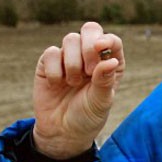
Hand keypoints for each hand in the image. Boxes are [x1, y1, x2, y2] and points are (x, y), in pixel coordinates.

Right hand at [31, 22, 124, 158]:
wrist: (61, 132)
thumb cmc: (87, 116)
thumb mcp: (101, 102)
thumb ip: (104, 81)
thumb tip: (110, 61)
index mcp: (110, 62)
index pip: (112, 40)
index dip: (106, 40)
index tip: (100, 48)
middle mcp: (91, 56)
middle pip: (90, 29)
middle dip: (88, 46)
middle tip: (88, 70)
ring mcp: (70, 56)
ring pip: (70, 39)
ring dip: (73, 63)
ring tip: (73, 83)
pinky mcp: (49, 62)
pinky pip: (51, 52)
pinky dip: (55, 70)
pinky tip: (57, 84)